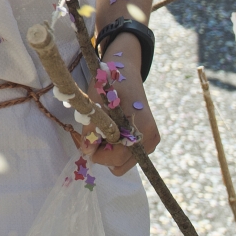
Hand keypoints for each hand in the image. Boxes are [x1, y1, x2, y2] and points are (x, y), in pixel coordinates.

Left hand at [78, 38, 158, 176]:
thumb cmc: (110, 84)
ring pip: (123, 162)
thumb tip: (87, 151)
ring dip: (109, 151)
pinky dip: (116, 147)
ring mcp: (151, 142)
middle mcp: (150, 139)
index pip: (116, 158)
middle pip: (119, 164)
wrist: (126, 72)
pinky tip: (112, 130)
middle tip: (92, 134)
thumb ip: (92, 129)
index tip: (84, 141)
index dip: (96, 153)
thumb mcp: (96, 104)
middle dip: (102, 153)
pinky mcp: (148, 141)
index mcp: (141, 129)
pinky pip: (127, 154)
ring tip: (102, 130)